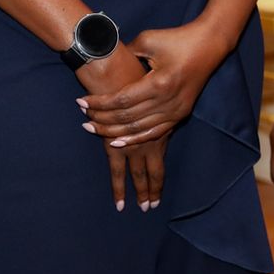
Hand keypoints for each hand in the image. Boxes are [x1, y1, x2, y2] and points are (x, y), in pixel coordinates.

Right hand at [74, 46, 165, 210]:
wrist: (112, 66)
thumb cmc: (129, 67)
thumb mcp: (147, 79)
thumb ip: (148, 93)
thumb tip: (148, 97)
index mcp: (159, 120)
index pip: (160, 151)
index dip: (160, 170)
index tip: (159, 185)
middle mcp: (150, 136)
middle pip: (154, 169)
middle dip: (152, 188)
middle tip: (151, 206)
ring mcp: (134, 142)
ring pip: (139, 175)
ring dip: (139, 192)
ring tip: (140, 207)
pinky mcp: (116, 145)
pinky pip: (118, 172)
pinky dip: (119, 187)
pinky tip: (120, 203)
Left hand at [78, 23, 228, 147]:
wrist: (209, 45)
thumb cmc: (177, 38)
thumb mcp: (148, 39)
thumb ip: (126, 52)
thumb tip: (105, 59)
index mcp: (159, 83)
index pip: (122, 100)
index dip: (99, 103)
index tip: (81, 102)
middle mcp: (167, 101)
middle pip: (128, 118)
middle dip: (102, 119)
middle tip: (83, 118)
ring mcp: (176, 111)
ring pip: (139, 130)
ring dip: (114, 132)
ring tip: (93, 129)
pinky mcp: (180, 115)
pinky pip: (154, 133)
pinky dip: (134, 138)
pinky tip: (118, 141)